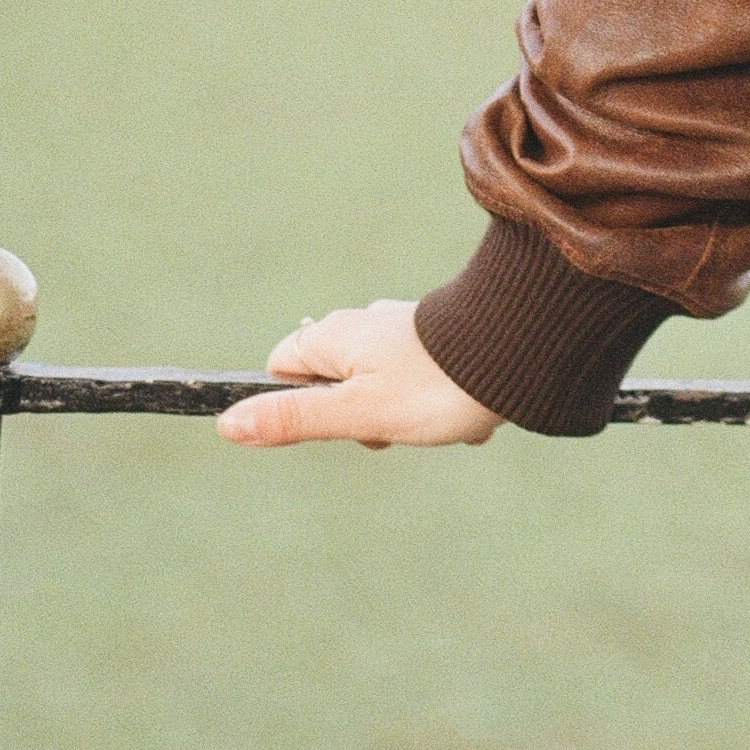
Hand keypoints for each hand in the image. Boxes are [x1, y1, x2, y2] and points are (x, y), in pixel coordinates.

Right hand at [217, 298, 499, 449]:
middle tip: (396, 424)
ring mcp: (403, 330)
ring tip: (440, 417)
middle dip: (362, 419)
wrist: (520, 353)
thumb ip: (293, 420)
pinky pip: (423, 385)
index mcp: (334, 335)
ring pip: (381, 391)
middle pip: (334, 385)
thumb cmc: (434, 386)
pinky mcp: (439, 341)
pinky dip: (440, 405)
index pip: (282, 367)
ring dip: (407, 417)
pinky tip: (468, 412)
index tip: (338, 420)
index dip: (299, 404)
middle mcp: (363, 325)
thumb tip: (228, 424)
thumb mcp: (357, 413)